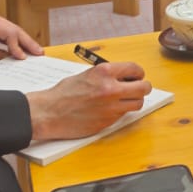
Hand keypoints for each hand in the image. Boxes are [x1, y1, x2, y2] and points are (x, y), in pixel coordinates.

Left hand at [0, 9, 43, 63]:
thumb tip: (13, 58)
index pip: (10, 34)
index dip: (19, 47)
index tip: (25, 58)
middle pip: (15, 29)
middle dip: (27, 42)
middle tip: (39, 52)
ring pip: (12, 29)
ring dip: (22, 40)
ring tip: (33, 51)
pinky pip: (6, 30)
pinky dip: (13, 38)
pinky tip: (20, 47)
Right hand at [28, 61, 150, 141]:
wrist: (49, 112)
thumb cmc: (64, 93)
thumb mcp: (87, 74)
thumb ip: (107, 75)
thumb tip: (124, 77)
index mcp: (104, 72)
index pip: (135, 69)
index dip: (138, 73)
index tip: (137, 76)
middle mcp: (110, 89)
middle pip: (143, 88)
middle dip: (143, 87)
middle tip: (138, 88)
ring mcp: (110, 107)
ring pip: (138, 104)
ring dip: (134, 101)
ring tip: (125, 100)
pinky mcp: (107, 122)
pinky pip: (123, 115)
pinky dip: (121, 112)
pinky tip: (110, 109)